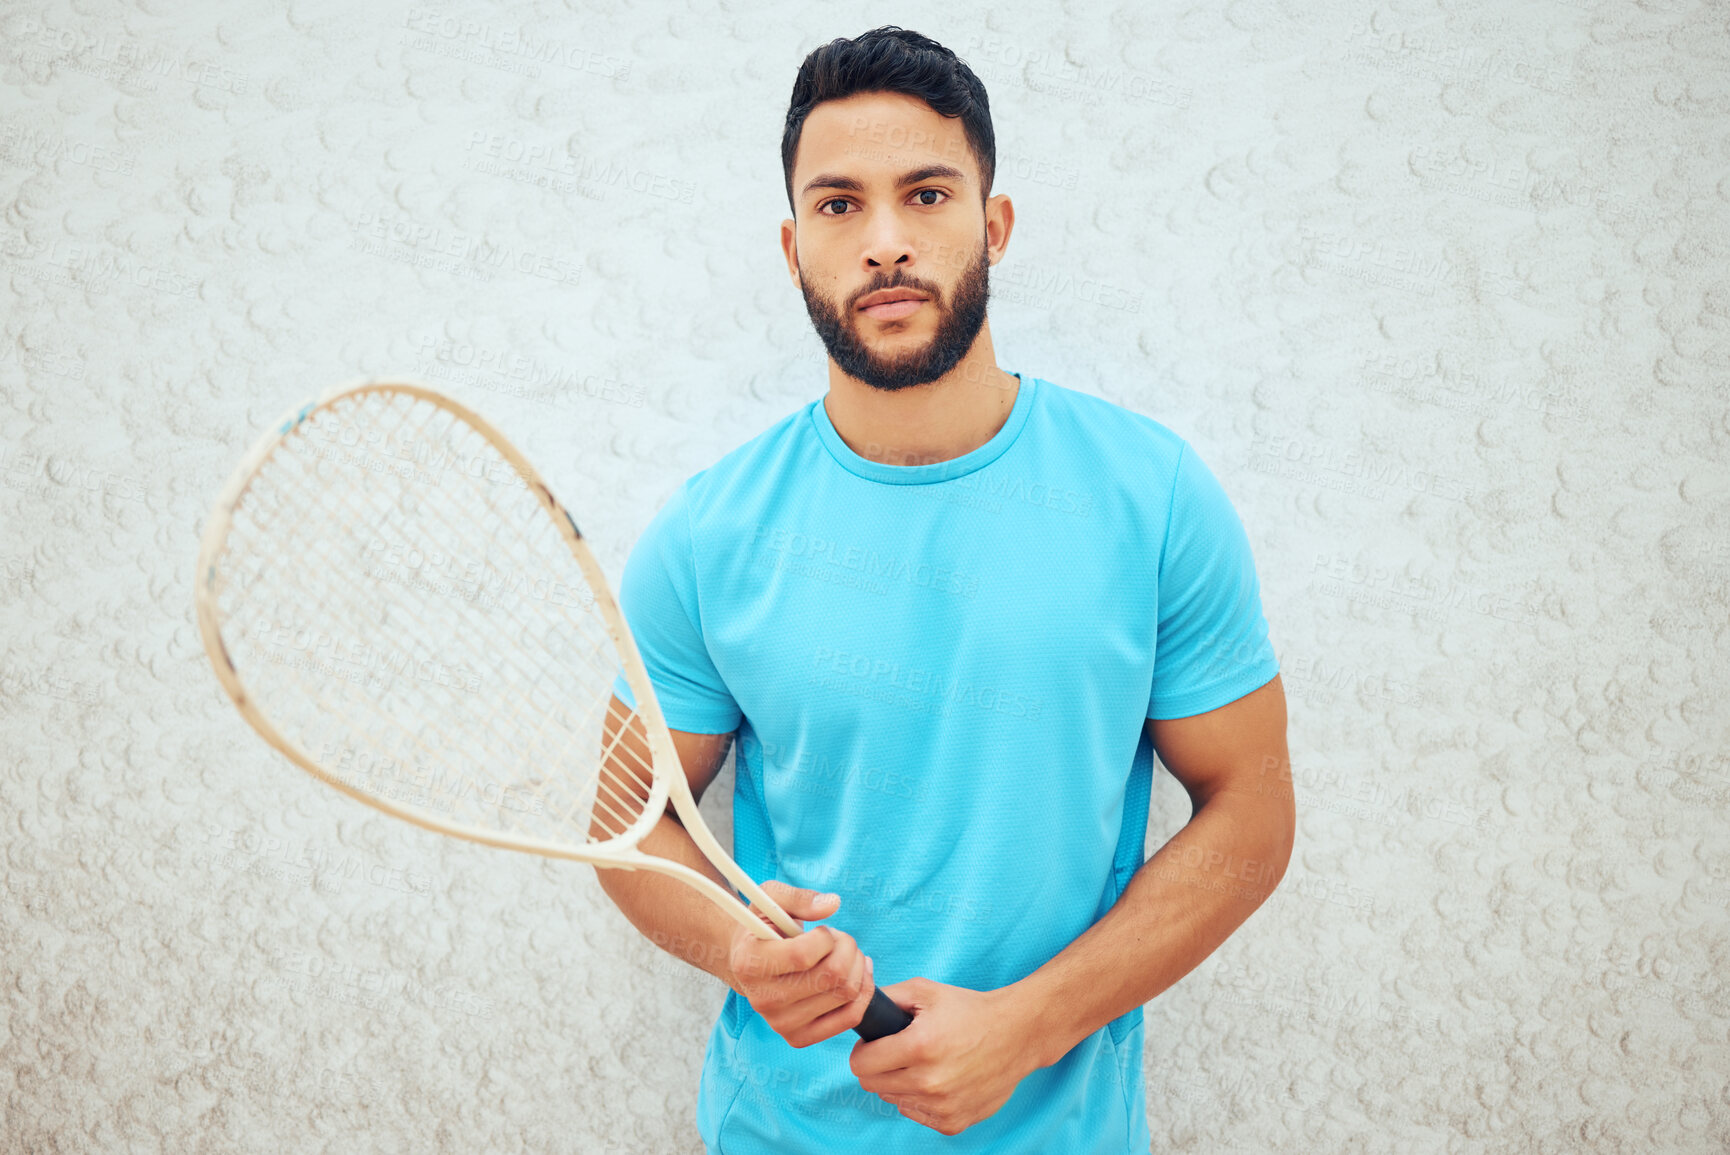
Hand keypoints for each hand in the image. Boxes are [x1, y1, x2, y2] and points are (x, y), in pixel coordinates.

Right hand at [728, 881, 876, 1047]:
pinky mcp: (799, 1038)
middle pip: (832, 975)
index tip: (822, 930)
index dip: (826, 937)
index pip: (804, 955)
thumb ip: (799, 897)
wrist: (751, 963)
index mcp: (750, 964)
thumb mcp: (772, 899)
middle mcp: (763, 1000)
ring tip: (842, 954)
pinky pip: (850, 1017)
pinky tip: (857, 972)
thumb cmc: (765, 927)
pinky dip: (864, 990)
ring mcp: (781, 1024)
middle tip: (839, 939)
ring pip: (846, 993)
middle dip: (847, 947)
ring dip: (856, 965)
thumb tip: (832, 904)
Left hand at [849, 978, 1039, 1135]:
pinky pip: (915, 1113)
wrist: (1017, 1034)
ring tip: (921, 1063)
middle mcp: (929, 1081)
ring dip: (899, 1082)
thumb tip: (857, 1005)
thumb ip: (887, 998)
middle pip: (872, 1085)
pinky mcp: (953, 1122)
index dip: (863, 1050)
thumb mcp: (927, 991)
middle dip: (877, 1066)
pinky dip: (919, 1098)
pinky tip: (937, 1079)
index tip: (874, 1044)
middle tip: (896, 1052)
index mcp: (919, 1046)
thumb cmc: (970, 1010)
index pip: (860, 1064)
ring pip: (893, 1099)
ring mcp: (942, 1106)